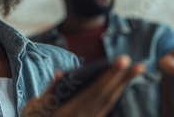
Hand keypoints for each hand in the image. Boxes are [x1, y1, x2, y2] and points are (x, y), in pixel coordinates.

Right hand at [22, 55, 145, 116]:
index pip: (94, 92)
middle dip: (122, 79)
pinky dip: (115, 92)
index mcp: (70, 113)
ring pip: (109, 102)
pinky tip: (122, 81)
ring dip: (123, 85)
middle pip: (106, 97)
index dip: (109, 76)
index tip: (122, 61)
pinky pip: (106, 106)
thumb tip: (60, 73)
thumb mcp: (35, 107)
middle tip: (138, 65)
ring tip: (137, 70)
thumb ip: (49, 92)